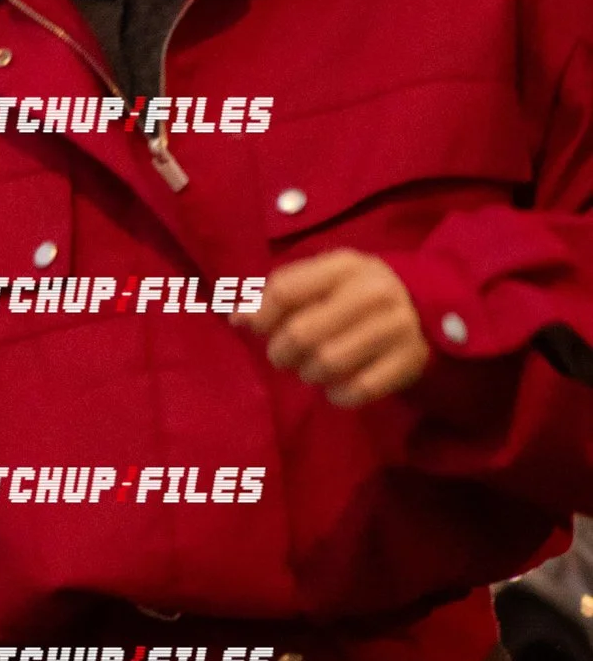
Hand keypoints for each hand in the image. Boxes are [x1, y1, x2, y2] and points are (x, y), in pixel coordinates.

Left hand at [255, 248, 427, 405]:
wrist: (423, 310)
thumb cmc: (354, 296)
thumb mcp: (322, 283)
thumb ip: (279, 295)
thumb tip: (237, 318)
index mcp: (345, 265)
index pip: (285, 290)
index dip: (262, 315)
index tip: (258, 329)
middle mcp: (374, 291)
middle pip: (301, 332)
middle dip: (282, 352)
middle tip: (284, 357)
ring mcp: (397, 325)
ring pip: (327, 362)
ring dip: (309, 374)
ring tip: (312, 369)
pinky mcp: (411, 358)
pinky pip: (359, 389)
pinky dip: (339, 394)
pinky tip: (336, 387)